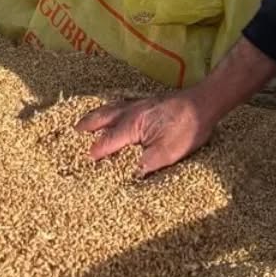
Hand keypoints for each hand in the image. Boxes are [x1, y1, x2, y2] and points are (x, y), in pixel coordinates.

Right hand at [78, 90, 212, 174]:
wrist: (204, 102)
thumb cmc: (187, 128)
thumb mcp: (168, 153)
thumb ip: (146, 164)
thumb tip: (128, 176)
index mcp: (132, 125)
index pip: (106, 142)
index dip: (93, 154)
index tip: (79, 164)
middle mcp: (130, 112)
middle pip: (101, 119)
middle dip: (85, 127)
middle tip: (71, 134)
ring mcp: (138, 103)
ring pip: (109, 109)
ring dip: (95, 116)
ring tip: (83, 123)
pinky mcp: (147, 101)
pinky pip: (120, 103)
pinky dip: (110, 108)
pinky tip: (112, 110)